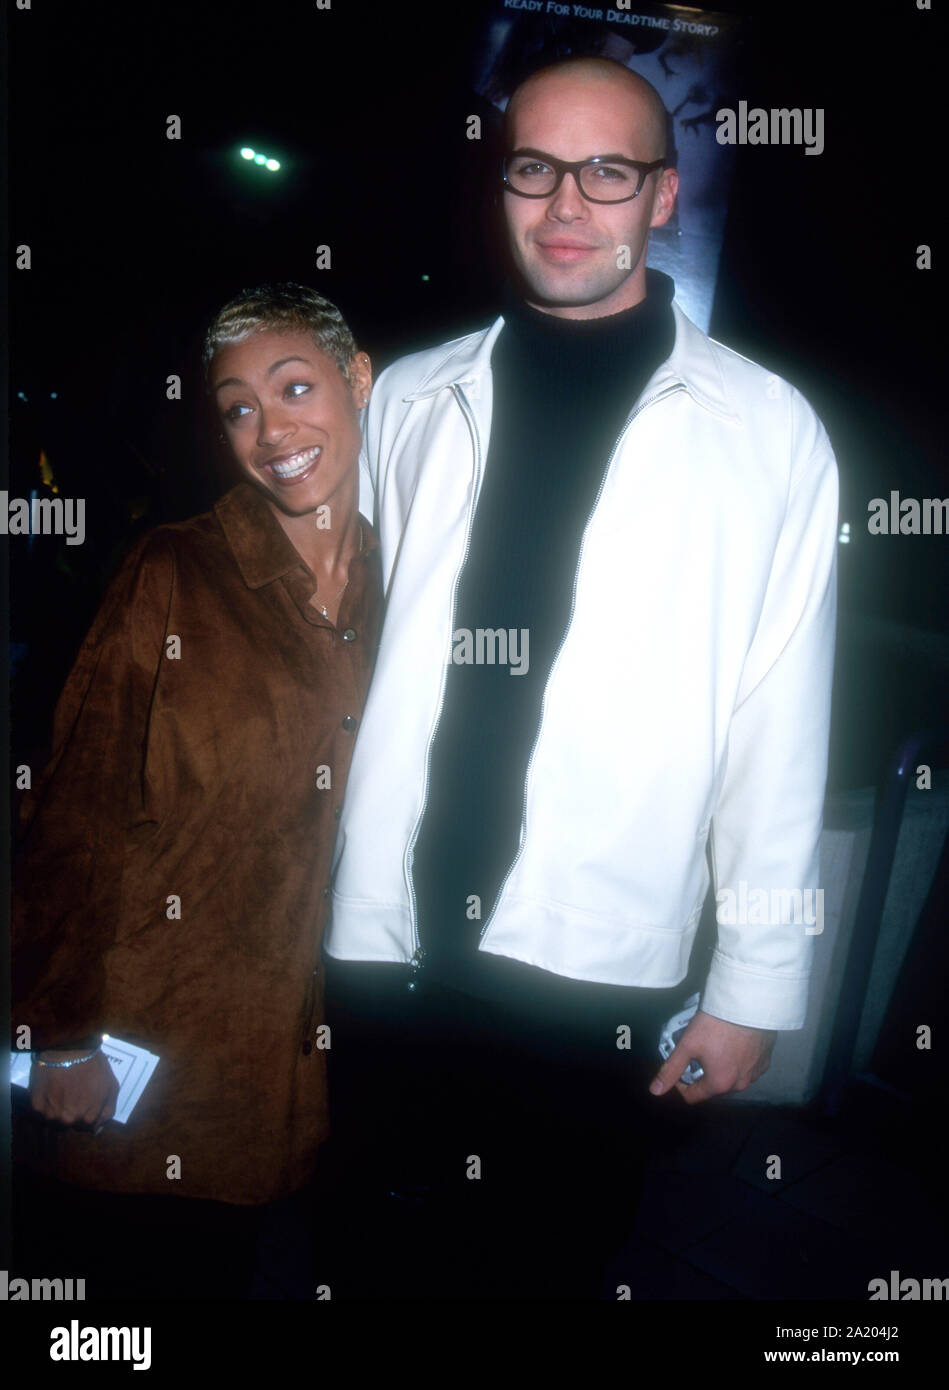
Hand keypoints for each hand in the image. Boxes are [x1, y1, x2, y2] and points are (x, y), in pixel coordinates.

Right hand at [29, 1049, 118, 1130]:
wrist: (68, 1048)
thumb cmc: (93, 1064)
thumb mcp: (111, 1085)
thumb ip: (108, 1109)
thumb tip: (99, 1126)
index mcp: (88, 1118)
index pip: (87, 1126)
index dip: (87, 1112)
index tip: (86, 1100)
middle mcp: (69, 1120)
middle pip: (70, 1123)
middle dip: (73, 1111)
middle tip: (73, 1093)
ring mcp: (51, 1114)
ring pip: (54, 1119)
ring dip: (58, 1109)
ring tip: (61, 1090)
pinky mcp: (36, 1105)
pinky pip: (41, 1111)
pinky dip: (45, 1102)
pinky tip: (51, 1088)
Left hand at [649, 1009, 775, 1105]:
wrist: (747, 1004)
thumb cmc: (716, 1024)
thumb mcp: (687, 1045)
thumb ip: (671, 1069)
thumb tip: (656, 1090)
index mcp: (720, 1084)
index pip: (693, 1096)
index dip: (680, 1084)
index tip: (678, 1069)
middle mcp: (740, 1084)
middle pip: (713, 1087)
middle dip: (702, 1073)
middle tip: (696, 1052)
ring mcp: (755, 1072)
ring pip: (732, 1077)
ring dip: (722, 1067)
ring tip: (715, 1045)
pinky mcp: (765, 1060)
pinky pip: (748, 1067)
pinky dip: (739, 1060)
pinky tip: (733, 1043)